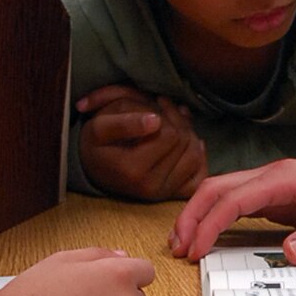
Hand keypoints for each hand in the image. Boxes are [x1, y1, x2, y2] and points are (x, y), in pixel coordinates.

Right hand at [78, 85, 206, 201]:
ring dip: (187, 132)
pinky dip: (198, 155)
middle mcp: (150, 187)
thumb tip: (156, 121)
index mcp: (132, 170)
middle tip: (162, 108)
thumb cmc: (97, 143)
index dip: (165, 111)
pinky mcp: (174, 194)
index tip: (154, 101)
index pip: (168, 134)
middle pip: (183, 141)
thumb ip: (125, 121)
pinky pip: (200, 174)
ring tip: (170, 122)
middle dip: (176, 119)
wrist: (95, 169)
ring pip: (195, 154)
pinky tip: (183, 143)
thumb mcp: (99, 126)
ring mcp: (164, 193)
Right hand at [170, 160, 295, 262]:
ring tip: (184, 244)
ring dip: (201, 216)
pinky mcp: (279, 199)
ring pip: (225, 194)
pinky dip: (219, 219)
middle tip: (178, 248)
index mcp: (284, 177)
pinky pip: (240, 205)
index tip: (195, 249)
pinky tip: (210, 237)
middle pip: (218, 189)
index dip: (210, 224)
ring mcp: (274, 186)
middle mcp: (273, 177)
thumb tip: (288, 255)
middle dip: (193, 216)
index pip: (234, 198)